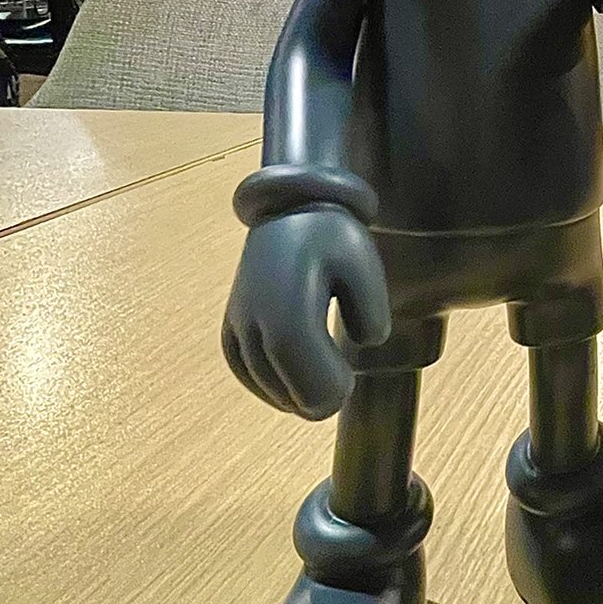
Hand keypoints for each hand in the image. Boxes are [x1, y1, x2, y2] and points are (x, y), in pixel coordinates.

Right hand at [222, 206, 390, 417]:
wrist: (291, 207)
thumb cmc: (333, 237)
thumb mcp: (366, 271)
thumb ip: (371, 316)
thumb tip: (361, 345)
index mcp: (288, 311)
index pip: (305, 380)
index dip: (329, 393)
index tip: (348, 386)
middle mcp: (254, 321)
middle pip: (285, 388)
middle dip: (317, 396)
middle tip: (342, 389)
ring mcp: (238, 322)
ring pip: (264, 384)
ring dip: (295, 392)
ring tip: (323, 384)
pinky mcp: (231, 323)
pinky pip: (243, 370)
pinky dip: (269, 385)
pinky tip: (291, 387)